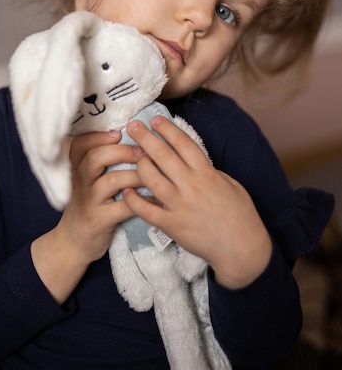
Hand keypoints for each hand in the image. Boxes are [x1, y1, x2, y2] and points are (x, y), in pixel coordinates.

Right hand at [31, 130, 141, 302]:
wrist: (73, 241)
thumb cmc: (88, 204)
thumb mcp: (86, 180)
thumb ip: (99, 161)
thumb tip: (130, 137)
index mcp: (76, 168)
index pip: (81, 144)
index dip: (100, 135)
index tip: (119, 132)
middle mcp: (79, 182)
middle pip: (96, 157)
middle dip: (122, 151)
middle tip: (142, 152)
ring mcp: (88, 201)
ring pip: (111, 180)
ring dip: (135, 175)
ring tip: (151, 174)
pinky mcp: (99, 220)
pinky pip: (123, 207)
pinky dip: (141, 200)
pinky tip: (153, 197)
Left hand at [122, 116, 271, 288]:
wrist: (242, 250)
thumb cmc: (240, 214)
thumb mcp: (230, 184)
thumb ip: (209, 171)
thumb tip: (191, 160)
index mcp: (207, 173)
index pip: (183, 144)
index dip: (168, 129)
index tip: (155, 120)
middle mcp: (192, 186)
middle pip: (163, 155)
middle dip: (145, 138)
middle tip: (131, 127)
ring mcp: (180, 206)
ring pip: (152, 179)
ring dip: (140, 164)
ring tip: (132, 155)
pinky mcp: (172, 225)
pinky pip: (147, 211)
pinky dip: (134, 200)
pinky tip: (126, 191)